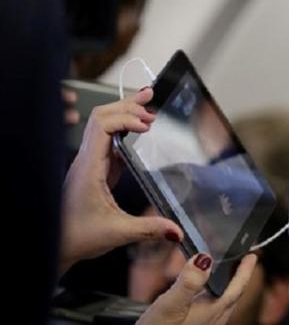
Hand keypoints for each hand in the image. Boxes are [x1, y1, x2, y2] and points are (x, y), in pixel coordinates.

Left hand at [59, 88, 182, 274]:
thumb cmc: (77, 237)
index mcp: (89, 168)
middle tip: (151, 99)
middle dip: (128, 105)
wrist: (55, 246)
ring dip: (125, 113)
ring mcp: (90, 163)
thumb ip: (149, 229)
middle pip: (102, 117)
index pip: (102, 126)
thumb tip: (177, 230)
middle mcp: (87, 160)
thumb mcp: (117, 233)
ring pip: (104, 126)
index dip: (126, 118)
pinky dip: (125, 129)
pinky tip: (139, 132)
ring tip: (147, 105)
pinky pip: (109, 141)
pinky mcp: (96, 170)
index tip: (148, 126)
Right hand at [137, 253, 257, 324]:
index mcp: (212, 311)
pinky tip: (201, 297)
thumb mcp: (171, 304)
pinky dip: (212, 297)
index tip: (252, 256)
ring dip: (226, 288)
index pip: (237, 288)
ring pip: (222, 304)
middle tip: (243, 263)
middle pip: (233, 296)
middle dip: (238, 278)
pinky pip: (211, 310)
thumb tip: (204, 259)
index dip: (245, 271)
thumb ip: (189, 282)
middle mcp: (213, 320)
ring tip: (225, 275)